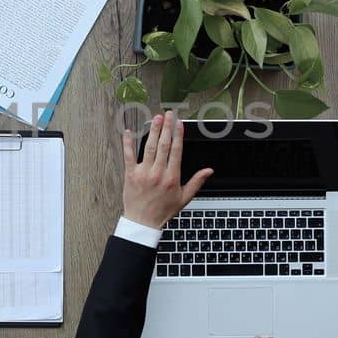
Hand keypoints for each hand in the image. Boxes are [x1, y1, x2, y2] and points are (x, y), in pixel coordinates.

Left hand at [121, 112, 212, 227]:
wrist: (143, 223)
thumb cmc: (162, 211)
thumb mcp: (184, 198)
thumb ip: (196, 182)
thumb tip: (209, 170)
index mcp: (172, 177)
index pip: (176, 151)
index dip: (178, 135)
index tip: (179, 124)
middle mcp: (158, 173)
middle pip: (163, 145)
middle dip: (166, 128)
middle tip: (168, 114)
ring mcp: (144, 173)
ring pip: (149, 147)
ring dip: (153, 131)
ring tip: (156, 118)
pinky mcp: (130, 175)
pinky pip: (128, 156)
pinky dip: (128, 143)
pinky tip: (129, 132)